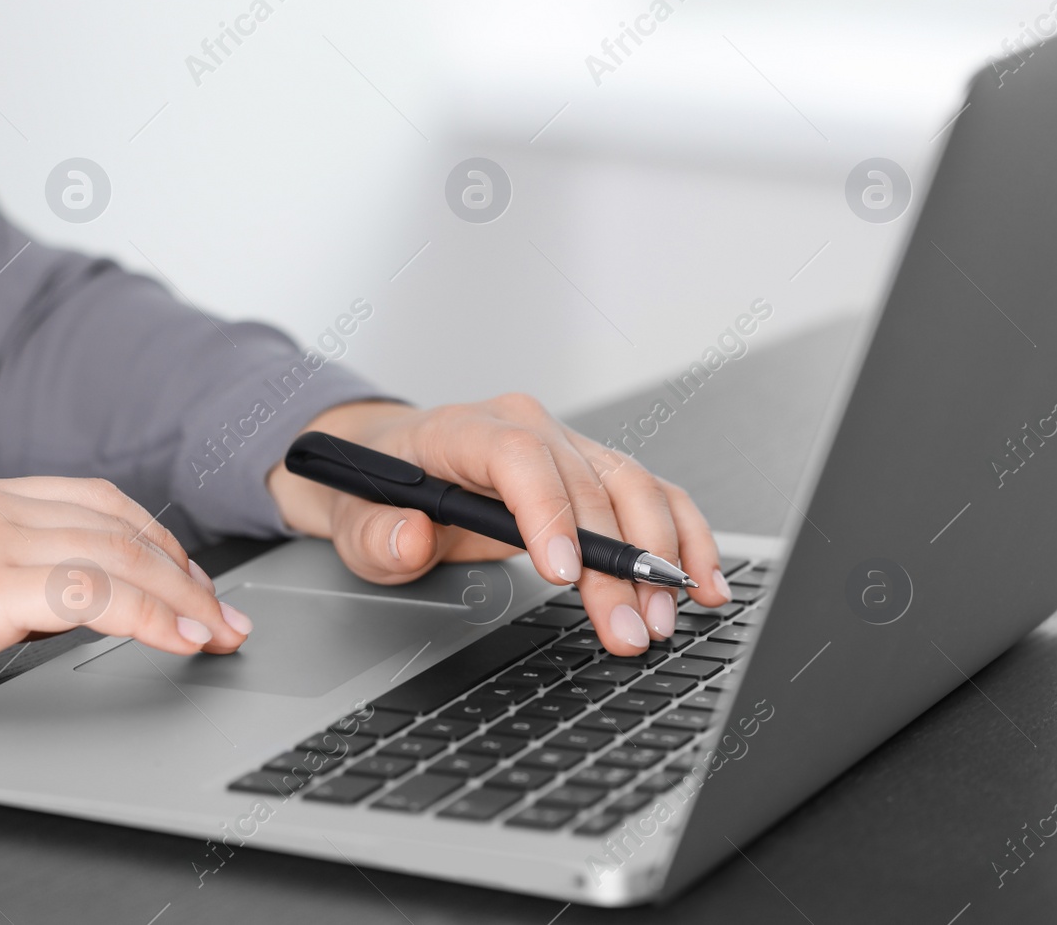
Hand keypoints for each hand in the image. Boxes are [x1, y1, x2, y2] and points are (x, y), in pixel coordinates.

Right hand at [0, 476, 250, 752]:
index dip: (157, 541)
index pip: (95, 503)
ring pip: (117, 554)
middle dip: (186, 570)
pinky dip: (151, 614)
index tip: (192, 582)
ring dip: (184, 594)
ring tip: (219, 631)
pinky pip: (91, 594)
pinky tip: (180, 638)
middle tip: (224, 613)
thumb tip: (66, 610)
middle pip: (119, 524)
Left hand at [267, 397, 731, 654]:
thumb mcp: (353, 518)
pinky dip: (684, 538)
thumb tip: (412, 538)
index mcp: (464, 430)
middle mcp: (526, 427)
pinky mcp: (593, 471)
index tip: (566, 573)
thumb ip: (375, 534)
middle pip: (586, 484)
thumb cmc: (376, 490)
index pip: (516, 458)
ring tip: (666, 617)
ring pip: (633, 487)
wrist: (388, 460)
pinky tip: (703, 583)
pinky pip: (652, 496)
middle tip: (630, 629)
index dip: (548, 512)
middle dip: (616, 562)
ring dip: (660, 554)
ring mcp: (567, 445)